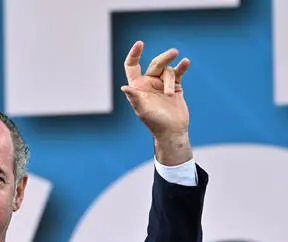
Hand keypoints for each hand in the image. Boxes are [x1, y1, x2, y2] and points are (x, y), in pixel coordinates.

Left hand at [121, 41, 192, 164]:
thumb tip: (124, 87)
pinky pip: (178, 73)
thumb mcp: (143, 110)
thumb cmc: (154, 122)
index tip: (140, 44)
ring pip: (167, 70)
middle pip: (155, 64)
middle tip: (174, 52)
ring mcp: (162, 83)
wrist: (172, 131)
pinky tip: (185, 62)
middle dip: (164, 58)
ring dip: (170, 80)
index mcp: (137, 86)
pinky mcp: (175, 86)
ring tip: (170, 94)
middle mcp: (149, 82)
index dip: (134, 55)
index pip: (132, 66)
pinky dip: (182, 67)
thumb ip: (135, 97)